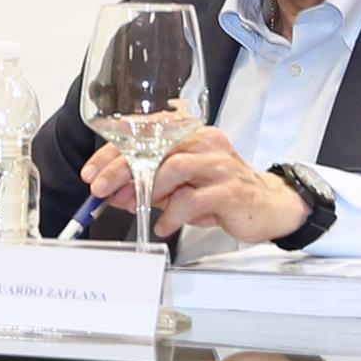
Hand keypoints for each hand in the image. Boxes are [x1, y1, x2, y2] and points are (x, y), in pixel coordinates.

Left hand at [83, 126, 303, 242]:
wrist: (268, 205)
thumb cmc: (221, 191)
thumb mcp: (179, 186)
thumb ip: (148, 185)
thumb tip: (113, 192)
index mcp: (189, 134)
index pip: (144, 134)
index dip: (112, 153)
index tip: (92, 173)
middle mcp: (204, 142)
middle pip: (155, 147)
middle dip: (122, 169)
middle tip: (103, 190)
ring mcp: (219, 164)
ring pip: (175, 167)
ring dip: (149, 189)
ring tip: (138, 206)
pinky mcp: (230, 190)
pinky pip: (194, 200)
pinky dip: (172, 215)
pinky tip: (164, 225)